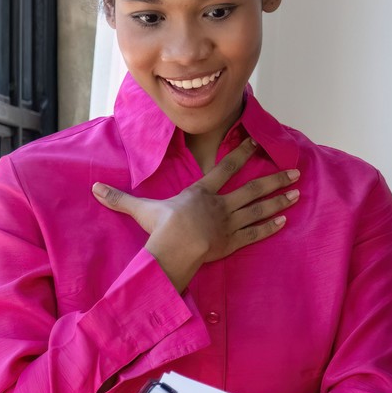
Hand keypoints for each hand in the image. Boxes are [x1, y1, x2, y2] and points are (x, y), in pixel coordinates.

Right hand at [93, 137, 297, 291]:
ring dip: (278, 200)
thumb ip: (120, 198)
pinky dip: (270, 226)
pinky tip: (284, 220)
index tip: (257, 143)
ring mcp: (229, 224)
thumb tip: (94, 188)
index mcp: (201, 192)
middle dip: (274, 179)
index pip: (225, 168)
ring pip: (259, 209)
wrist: (176, 249)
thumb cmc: (161, 228)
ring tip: (297, 193)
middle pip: (252, 189)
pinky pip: (256, 233)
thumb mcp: (140, 209)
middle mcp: (221, 204)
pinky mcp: (233, 243)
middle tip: (295, 172)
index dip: (242, 154)